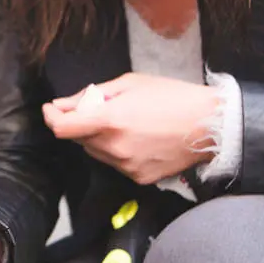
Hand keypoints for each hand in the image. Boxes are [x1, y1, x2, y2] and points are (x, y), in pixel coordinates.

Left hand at [42, 73, 219, 184]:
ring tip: (124, 123)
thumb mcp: (130, 84)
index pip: (62, 128)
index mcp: (110, 120)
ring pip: (95, 153)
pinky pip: (116, 164)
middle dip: (79, 124)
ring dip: (98, 138)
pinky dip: (117, 151)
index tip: (52, 109)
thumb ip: (91, 95)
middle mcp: (114, 147)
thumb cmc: (173, 97)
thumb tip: (62, 104)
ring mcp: (126, 166)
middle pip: (78, 139)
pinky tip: (138, 139)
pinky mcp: (138, 178)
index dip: (51, 117)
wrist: (211, 126)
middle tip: (98, 109)